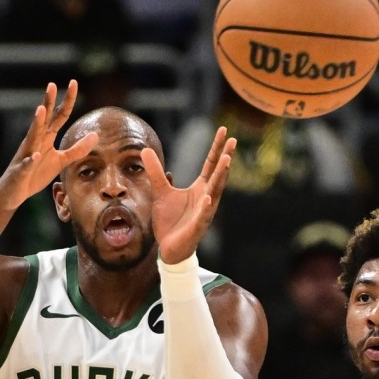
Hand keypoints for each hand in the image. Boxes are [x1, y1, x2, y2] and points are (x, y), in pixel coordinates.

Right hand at [0, 80, 97, 210]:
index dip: (67, 101)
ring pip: (31, 136)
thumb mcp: (61, 161)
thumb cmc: (36, 174)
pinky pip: (26, 164)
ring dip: (36, 123)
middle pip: (43, 119)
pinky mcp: (21, 171)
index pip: (59, 115)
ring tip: (40, 110)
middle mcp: (35, 141)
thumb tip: (96, 135)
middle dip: (47, 102)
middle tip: (52, 84)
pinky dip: (31, 160)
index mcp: (46, 137)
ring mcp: (27, 155)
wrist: (14, 192)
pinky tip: (36, 156)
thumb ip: (77, 149)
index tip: (74, 82)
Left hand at [143, 126, 235, 264]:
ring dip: (221, 176)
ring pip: (215, 191)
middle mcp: (206, 197)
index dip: (216, 148)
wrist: (169, 248)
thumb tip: (146, 150)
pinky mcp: (197, 227)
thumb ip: (155, 172)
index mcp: (200, 188)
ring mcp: (204, 212)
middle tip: (232, 141)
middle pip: (218, 174)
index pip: (211, 164)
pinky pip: (202, 215)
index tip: (223, 131)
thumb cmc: (170, 221)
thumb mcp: (160, 192)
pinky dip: (205, 206)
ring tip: (226, 161)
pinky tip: (207, 196)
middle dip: (225, 157)